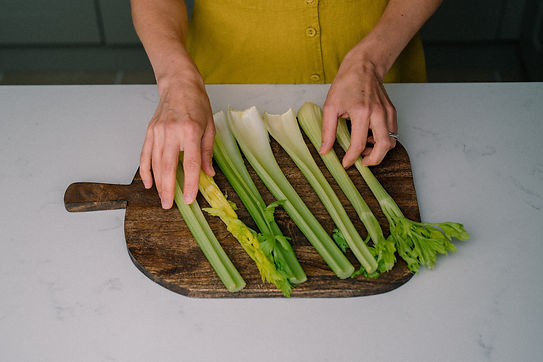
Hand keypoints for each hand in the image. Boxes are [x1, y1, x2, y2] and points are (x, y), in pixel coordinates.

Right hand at [140, 74, 214, 207]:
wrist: (179, 84)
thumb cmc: (197, 104)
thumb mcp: (209, 127)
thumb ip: (207, 152)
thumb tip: (208, 174)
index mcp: (190, 131)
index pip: (190, 164)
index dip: (190, 184)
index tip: (190, 199)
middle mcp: (172, 132)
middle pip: (168, 167)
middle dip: (169, 189)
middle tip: (169, 205)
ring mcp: (158, 132)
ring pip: (155, 163)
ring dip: (158, 183)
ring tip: (162, 198)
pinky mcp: (150, 131)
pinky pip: (145, 154)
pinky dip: (145, 170)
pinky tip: (149, 183)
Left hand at [320, 51, 396, 166]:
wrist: (364, 66)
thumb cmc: (346, 84)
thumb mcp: (330, 106)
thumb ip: (327, 131)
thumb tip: (324, 150)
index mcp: (361, 112)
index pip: (359, 144)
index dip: (351, 158)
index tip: (346, 163)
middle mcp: (378, 113)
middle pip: (384, 147)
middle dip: (373, 160)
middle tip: (361, 162)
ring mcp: (388, 113)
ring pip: (391, 142)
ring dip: (379, 151)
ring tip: (364, 149)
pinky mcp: (392, 112)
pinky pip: (392, 133)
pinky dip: (383, 140)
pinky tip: (370, 137)